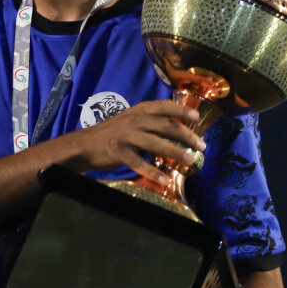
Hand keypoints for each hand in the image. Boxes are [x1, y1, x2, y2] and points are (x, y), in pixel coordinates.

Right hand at [64, 100, 205, 183]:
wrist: (85, 144)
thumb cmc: (112, 133)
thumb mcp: (130, 120)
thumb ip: (150, 122)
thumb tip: (176, 131)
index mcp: (138, 110)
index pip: (163, 107)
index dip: (181, 111)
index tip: (196, 118)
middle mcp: (134, 120)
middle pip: (165, 126)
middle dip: (186, 136)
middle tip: (201, 146)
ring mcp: (126, 136)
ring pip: (156, 144)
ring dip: (175, 153)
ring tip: (190, 161)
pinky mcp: (119, 152)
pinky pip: (140, 164)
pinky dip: (154, 173)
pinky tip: (165, 180)